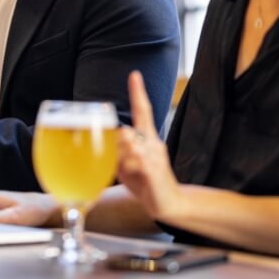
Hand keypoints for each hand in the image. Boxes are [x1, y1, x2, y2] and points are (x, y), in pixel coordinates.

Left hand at [117, 71, 185, 221]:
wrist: (168, 203)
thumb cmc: (145, 182)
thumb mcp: (127, 164)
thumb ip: (118, 150)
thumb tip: (111, 139)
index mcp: (148, 139)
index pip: (143, 111)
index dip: (138, 92)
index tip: (134, 75)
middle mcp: (153, 143)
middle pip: (124, 132)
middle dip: (116, 148)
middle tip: (123, 165)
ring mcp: (155, 156)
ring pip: (127, 146)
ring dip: (121, 162)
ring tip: (131, 174)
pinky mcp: (154, 170)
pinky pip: (133, 162)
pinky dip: (128, 171)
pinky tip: (136, 178)